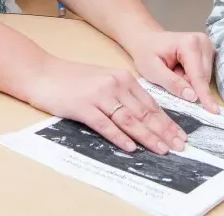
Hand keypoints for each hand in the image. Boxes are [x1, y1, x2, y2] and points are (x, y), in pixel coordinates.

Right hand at [28, 55, 186, 154]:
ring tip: (162, 150)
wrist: (42, 73)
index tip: (180, 135)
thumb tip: (143, 116)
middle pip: (145, 113)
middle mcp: (115, 85)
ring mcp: (100, 96)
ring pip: (130, 120)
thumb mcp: (104, 79)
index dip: (167, 121)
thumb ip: (123, 93)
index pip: (151, 104)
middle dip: (164, 131)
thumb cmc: (72, 79)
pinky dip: (120, 137)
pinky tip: (131, 147)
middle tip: (179, 146)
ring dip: (148, 137)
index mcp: (123, 78)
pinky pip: (106, 125)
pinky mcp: (84, 107)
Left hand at [127, 30, 219, 113]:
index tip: (213, 111)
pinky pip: (204, 74)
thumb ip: (172, 83)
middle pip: (204, 77)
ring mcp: (207, 45)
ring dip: (190, 82)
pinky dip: (192, 78)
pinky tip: (181, 71)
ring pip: (206, 77)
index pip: (198, 75)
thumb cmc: (146, 53)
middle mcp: (203, 42)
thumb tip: (193, 97)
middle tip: (169, 78)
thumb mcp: (152, 71)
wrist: (147, 40)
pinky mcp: (209, 51)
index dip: (204, 94)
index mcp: (189, 43)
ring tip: (174, 73)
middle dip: (190, 86)